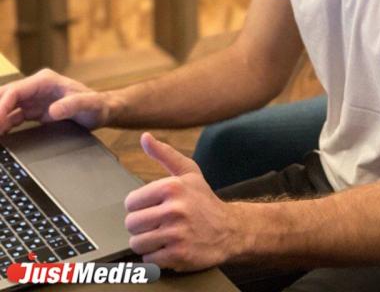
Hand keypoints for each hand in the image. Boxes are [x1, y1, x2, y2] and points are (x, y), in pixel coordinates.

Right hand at [0, 68, 109, 134]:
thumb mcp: (89, 105)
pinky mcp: (33, 111)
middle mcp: (35, 87)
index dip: (1, 106)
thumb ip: (73, 105)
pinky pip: (11, 117)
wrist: (101, 111)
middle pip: (6, 96)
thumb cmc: (96, 106)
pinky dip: (3, 126)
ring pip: (6, 107)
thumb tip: (53, 110)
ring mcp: (33, 99)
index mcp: (45, 81)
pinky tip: (1, 137)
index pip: (15, 91)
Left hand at [125, 133, 237, 270]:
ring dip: (147, 243)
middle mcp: (173, 209)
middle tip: (157, 224)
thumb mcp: (189, 172)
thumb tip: (145, 137)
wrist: (229, 229)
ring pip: (137, 243)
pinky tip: (168, 248)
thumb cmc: (204, 200)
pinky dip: (156, 257)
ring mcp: (176, 233)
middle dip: (142, 226)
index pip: (131, 202)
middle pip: (132, 224)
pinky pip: (149, 260)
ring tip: (162, 236)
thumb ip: (164, 154)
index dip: (139, 207)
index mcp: (172, 186)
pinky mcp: (178, 255)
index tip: (152, 208)